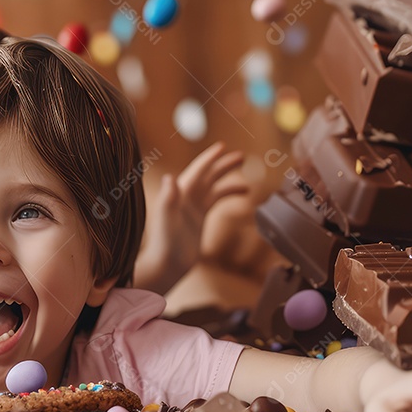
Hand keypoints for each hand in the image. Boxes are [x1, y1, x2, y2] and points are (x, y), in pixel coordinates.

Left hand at [134, 142, 246, 294]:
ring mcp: (192, 207)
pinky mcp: (198, 217)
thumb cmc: (164, 243)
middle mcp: (185, 196)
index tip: (222, 146)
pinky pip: (215, 200)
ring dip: (228, 180)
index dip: (209, 158)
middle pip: (208, 175)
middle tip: (241, 156)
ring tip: (247, 182)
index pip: (197, 171)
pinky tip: (243, 195)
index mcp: (179, 193)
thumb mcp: (166, 219)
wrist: (166, 264)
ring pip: (214, 186)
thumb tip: (170, 177)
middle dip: (223, 165)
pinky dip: (228, 194)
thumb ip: (168, 198)